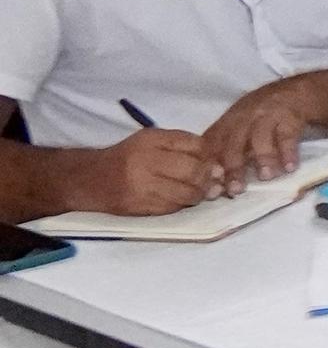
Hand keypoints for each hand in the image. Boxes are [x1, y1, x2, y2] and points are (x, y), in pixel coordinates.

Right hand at [80, 128, 210, 215]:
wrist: (89, 179)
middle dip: (208, 178)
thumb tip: (218, 167)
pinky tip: (178, 199)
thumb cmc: (127, 157)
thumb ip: (183, 147)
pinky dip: (182, 204)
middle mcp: (146, 160)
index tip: (212, 163)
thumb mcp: (151, 141)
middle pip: (195, 170)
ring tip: (196, 192)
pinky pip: (174, 207)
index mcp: (151, 139)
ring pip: (188, 193)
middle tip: (211, 182)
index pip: (196, 145)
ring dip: (199, 195)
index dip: (210, 156)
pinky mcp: (140, 206)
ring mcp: (142, 185)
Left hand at [200, 81, 315, 191]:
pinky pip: (287, 134)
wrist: (295, 92)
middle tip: (236, 190)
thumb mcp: (239, 126)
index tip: (213, 189)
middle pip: (233, 144)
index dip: (210, 167)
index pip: (213, 145)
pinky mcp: (289, 115)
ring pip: (259, 137)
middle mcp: (243, 118)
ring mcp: (266, 115)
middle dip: (233, 168)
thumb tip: (215, 183)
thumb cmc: (262, 117)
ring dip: (262, 158)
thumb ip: (227, 149)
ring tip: (266, 177)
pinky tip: (290, 167)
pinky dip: (288, 151)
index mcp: (227, 123)